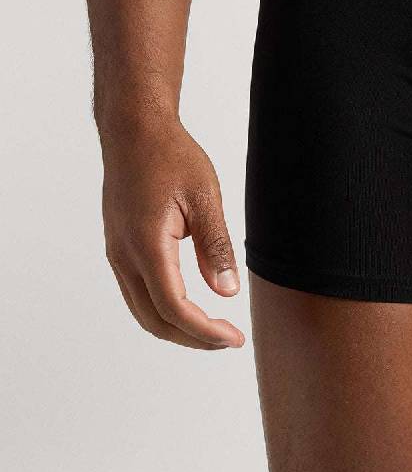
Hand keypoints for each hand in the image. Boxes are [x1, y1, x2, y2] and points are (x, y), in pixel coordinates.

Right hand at [102, 121, 245, 349]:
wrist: (134, 130)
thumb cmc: (170, 156)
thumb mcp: (205, 198)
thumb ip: (216, 247)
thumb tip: (226, 292)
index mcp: (146, 245)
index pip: (174, 307)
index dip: (204, 331)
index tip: (234, 339)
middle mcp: (124, 255)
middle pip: (154, 319)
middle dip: (192, 338)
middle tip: (229, 340)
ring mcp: (117, 253)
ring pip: (142, 310)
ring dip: (177, 327)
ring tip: (213, 329)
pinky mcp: (119, 247)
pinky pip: (137, 293)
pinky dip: (163, 310)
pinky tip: (190, 307)